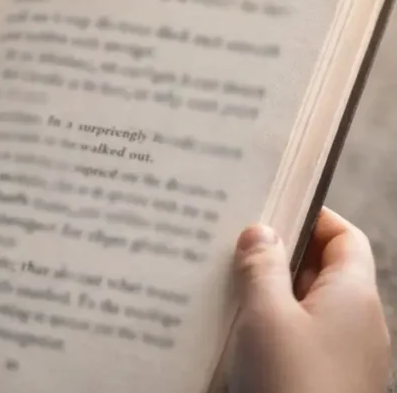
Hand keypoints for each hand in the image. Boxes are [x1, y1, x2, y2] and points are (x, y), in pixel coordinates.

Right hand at [230, 208, 389, 392]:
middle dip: (276, 255)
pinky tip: (235, 334)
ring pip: (306, 307)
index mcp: (354, 295)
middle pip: (322, 270)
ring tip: (223, 286)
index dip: (309, 216)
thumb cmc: (291, 385)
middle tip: (229, 244)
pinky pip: (301, 340)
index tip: (267, 206)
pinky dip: (271, 328)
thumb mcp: (265, 316)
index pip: (343, 236)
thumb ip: (262, 268)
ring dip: (268, 294)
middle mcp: (358, 322)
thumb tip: (261, 231)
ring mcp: (345, 356)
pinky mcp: (325, 381)